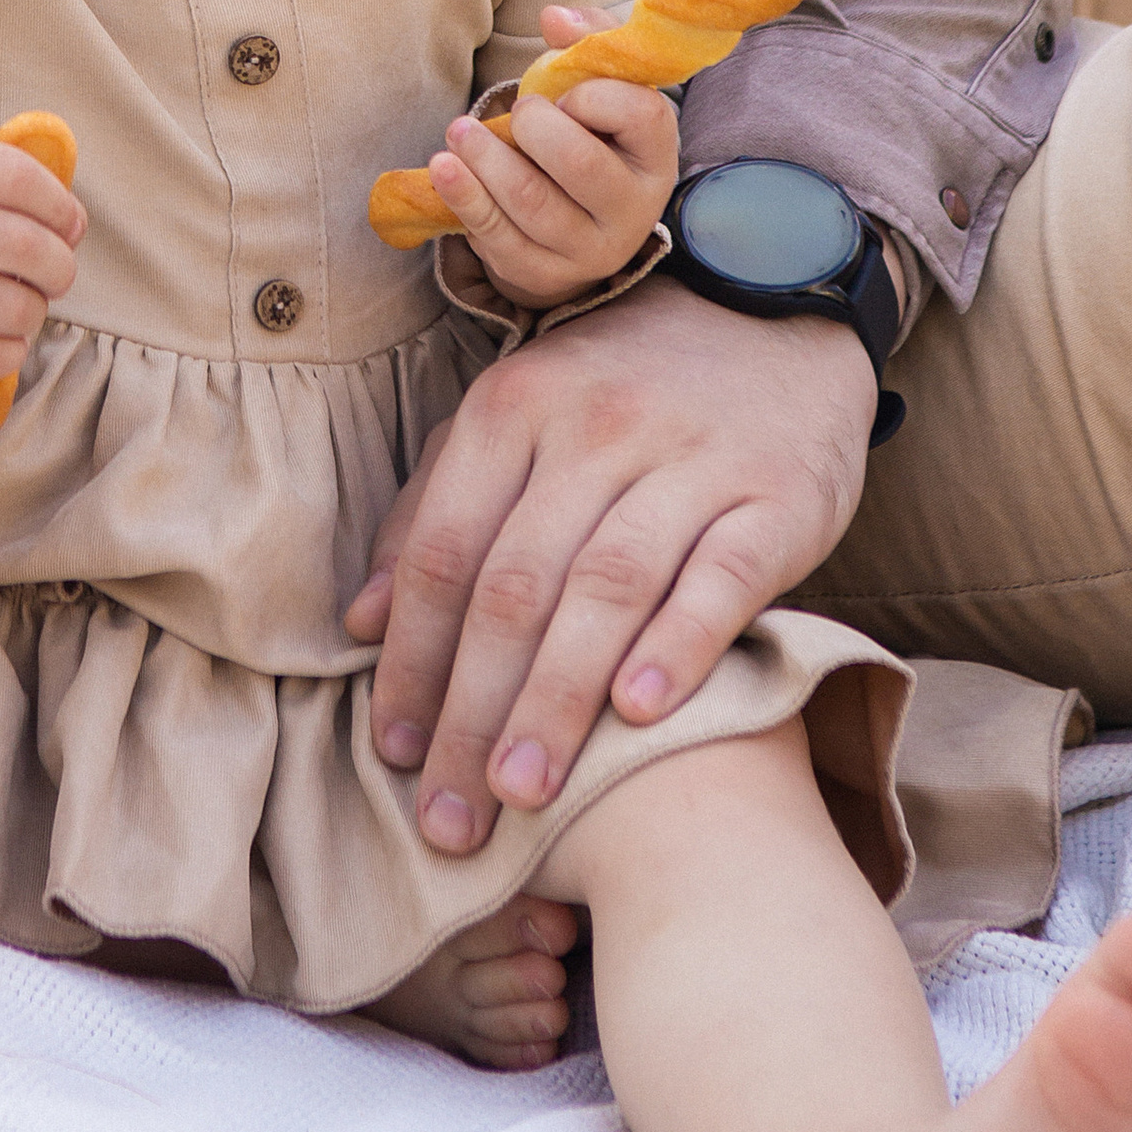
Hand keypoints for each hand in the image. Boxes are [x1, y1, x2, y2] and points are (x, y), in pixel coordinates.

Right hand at [0, 140, 85, 390]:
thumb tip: (72, 226)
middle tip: (57, 278)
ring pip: (10, 307)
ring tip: (24, 309)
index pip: (15, 176)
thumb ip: (24, 190)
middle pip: (21, 243)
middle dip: (59, 268)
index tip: (70, 227)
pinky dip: (11, 352)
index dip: (59, 205)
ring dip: (35, 314)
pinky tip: (3, 341)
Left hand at [340, 274, 877, 854]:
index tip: (393, 754)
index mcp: (514, 407)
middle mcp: (593, 428)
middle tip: (452, 821)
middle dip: (474, 713)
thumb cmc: (620, 389)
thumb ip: (436, 509)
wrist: (769, 310)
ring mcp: (688, 460)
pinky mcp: (774, 497)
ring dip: (558, 700)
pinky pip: (719, 579)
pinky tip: (639, 717)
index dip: (413, 660)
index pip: (445, 553)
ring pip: (606, 590)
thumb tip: (357, 622)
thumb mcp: (518, 419)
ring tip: (525, 796)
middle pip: (515, 587)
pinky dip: (677, 648)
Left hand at [422, 4, 678, 304]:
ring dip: (485, 158)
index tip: (564, 92)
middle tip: (517, 113)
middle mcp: (633, 211)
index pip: (638, 115)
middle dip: (534, 127)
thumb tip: (553, 17)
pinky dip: (464, 195)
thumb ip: (587, 40)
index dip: (592, 94)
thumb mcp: (602, 88)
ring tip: (459, 130)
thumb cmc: (590, 134)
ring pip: (530, 201)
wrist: (576, 218)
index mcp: (657, 155)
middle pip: (580, 164)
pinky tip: (443, 167)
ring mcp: (589, 250)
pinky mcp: (541, 271)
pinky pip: (496, 234)